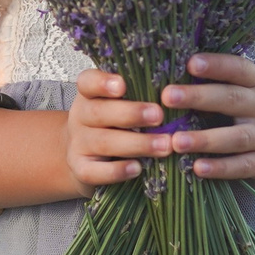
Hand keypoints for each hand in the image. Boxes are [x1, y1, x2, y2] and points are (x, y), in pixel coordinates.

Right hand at [63, 69, 169, 194]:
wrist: (88, 158)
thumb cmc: (114, 125)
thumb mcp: (121, 105)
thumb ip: (140, 95)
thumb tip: (175, 90)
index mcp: (90, 95)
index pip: (88, 82)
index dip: (102, 82)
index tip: (122, 85)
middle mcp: (80, 117)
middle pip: (98, 112)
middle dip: (131, 114)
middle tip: (159, 115)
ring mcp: (78, 144)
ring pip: (103, 142)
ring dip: (136, 144)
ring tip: (164, 146)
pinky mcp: (81, 169)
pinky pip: (94, 172)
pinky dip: (117, 171)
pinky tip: (138, 168)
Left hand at [157, 54, 254, 183]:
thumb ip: (225, 81)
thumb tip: (178, 74)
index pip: (238, 69)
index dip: (216, 65)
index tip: (191, 63)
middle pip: (232, 99)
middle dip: (199, 97)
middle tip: (167, 96)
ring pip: (236, 137)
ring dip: (205, 139)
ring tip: (176, 141)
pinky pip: (243, 166)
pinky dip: (221, 168)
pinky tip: (198, 168)